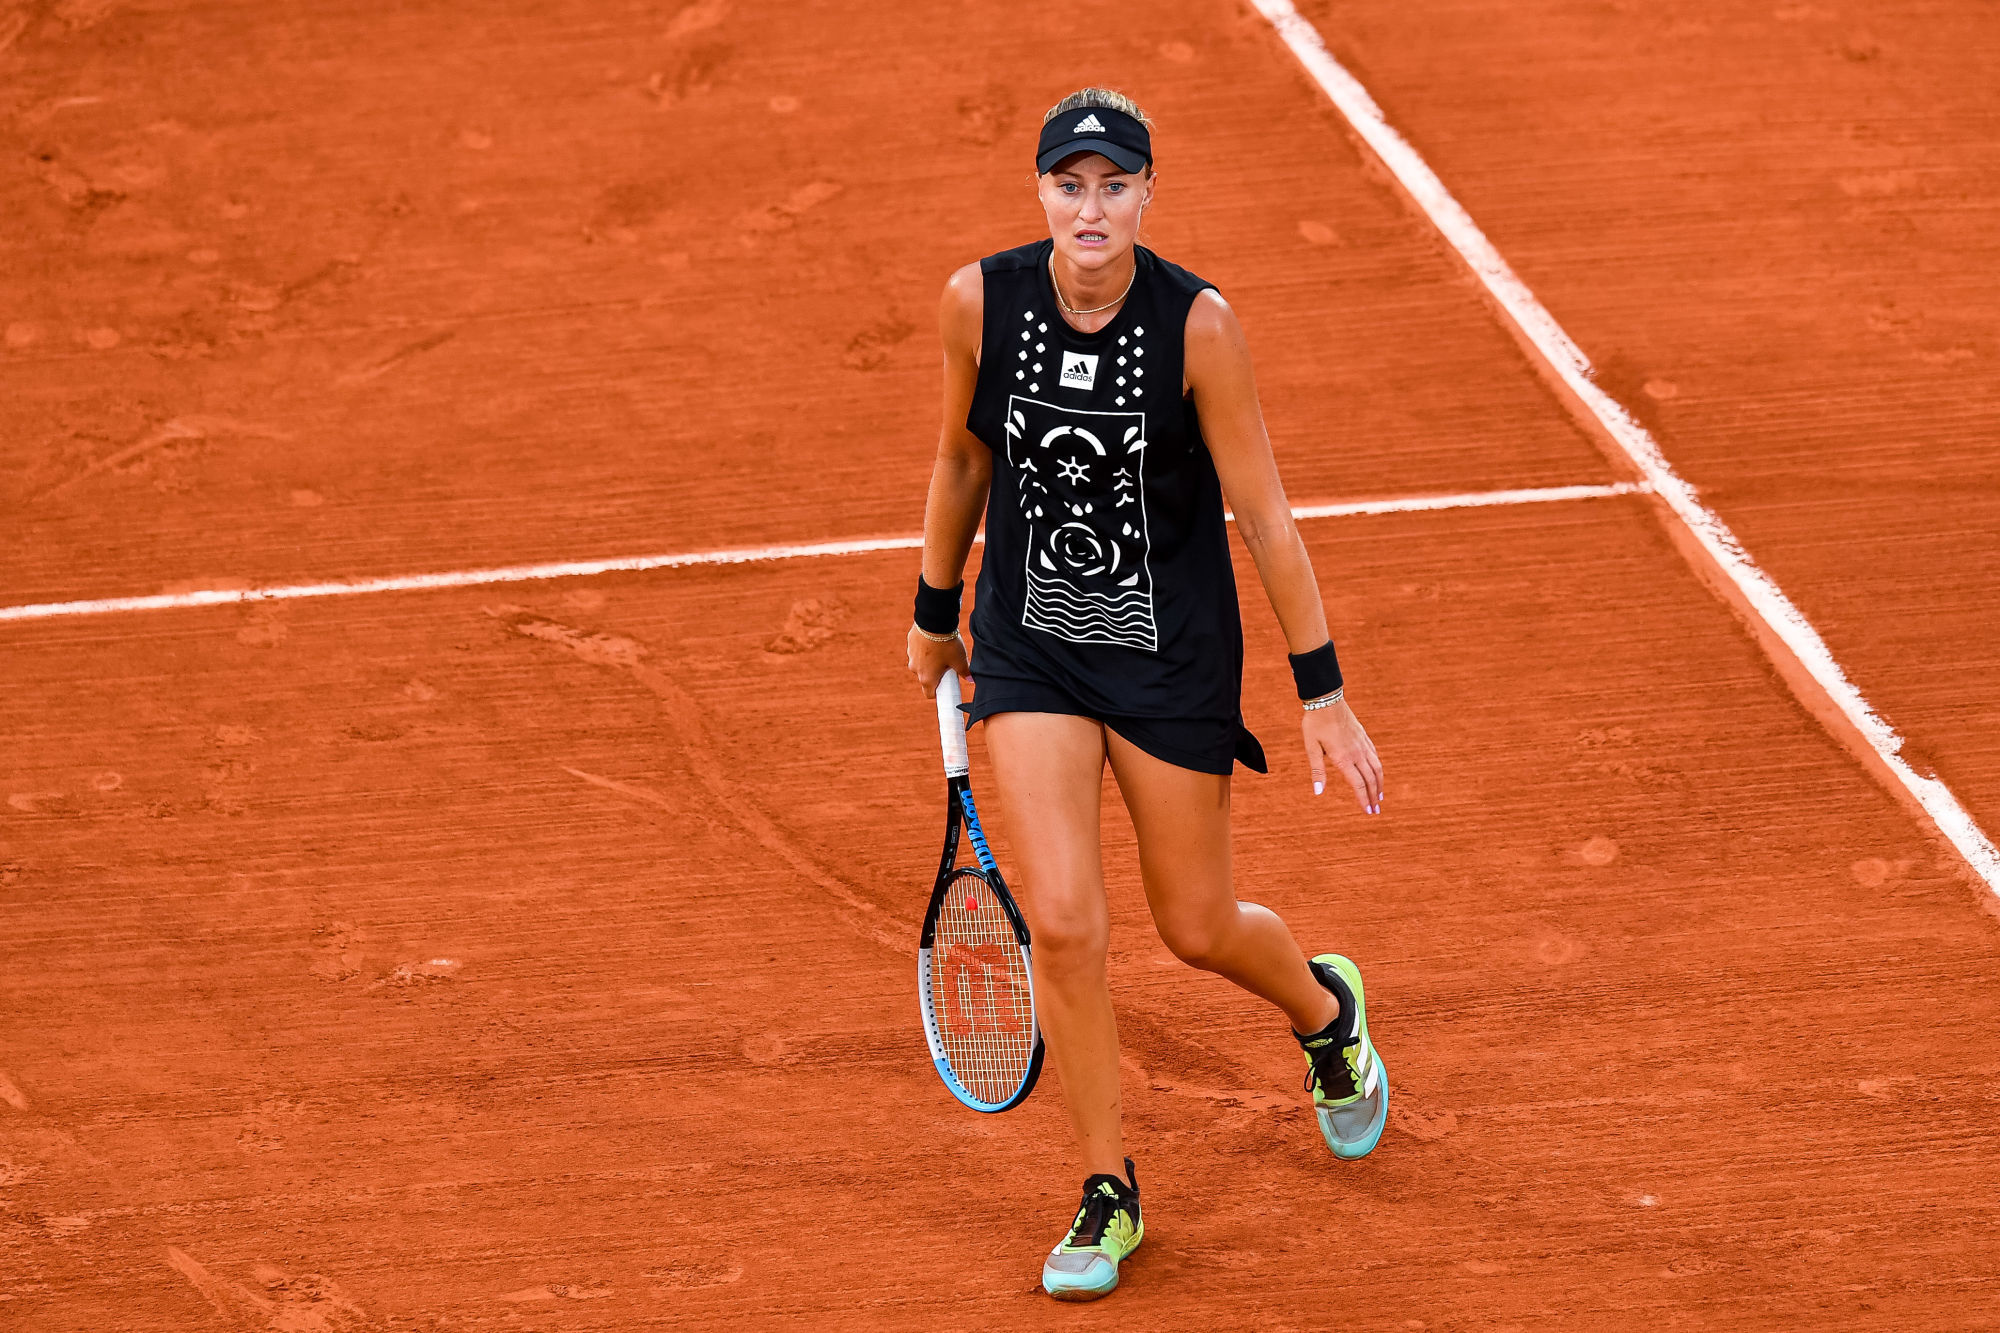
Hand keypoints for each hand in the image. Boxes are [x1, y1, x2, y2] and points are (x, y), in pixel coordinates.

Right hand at [906, 625, 970, 699]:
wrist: (934, 622)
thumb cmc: (947, 644)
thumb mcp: (959, 659)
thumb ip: (965, 672)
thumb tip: (971, 679)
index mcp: (927, 678)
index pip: (929, 694)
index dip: (938, 692)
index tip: (945, 686)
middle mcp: (915, 670)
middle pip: (925, 677)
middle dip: (935, 673)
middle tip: (947, 664)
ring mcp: (911, 656)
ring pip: (921, 663)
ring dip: (929, 660)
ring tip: (941, 650)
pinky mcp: (910, 644)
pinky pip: (917, 650)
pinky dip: (925, 649)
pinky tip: (934, 641)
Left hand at [1304, 699, 1382, 813]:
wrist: (1327, 700)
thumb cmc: (1315, 724)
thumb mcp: (1311, 748)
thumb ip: (1317, 771)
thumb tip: (1318, 792)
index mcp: (1343, 758)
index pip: (1358, 784)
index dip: (1364, 799)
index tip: (1368, 811)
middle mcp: (1357, 753)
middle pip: (1370, 779)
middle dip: (1374, 796)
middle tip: (1376, 811)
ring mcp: (1362, 744)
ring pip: (1377, 768)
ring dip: (1380, 784)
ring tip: (1381, 796)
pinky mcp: (1364, 737)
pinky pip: (1375, 756)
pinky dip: (1378, 768)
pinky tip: (1377, 773)